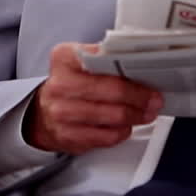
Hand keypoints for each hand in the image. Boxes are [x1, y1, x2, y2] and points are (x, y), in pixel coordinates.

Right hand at [25, 42, 163, 154]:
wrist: (42, 114)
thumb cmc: (68, 85)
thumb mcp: (78, 62)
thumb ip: (104, 60)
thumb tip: (140, 64)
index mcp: (65, 58)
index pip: (103, 59)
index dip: (130, 68)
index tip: (148, 73)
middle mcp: (61, 85)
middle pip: (113, 90)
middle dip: (140, 96)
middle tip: (154, 99)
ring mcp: (62, 112)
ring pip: (114, 116)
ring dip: (136, 115)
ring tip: (145, 113)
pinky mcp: (69, 136)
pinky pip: (108, 136)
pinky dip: (122, 131)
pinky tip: (125, 125)